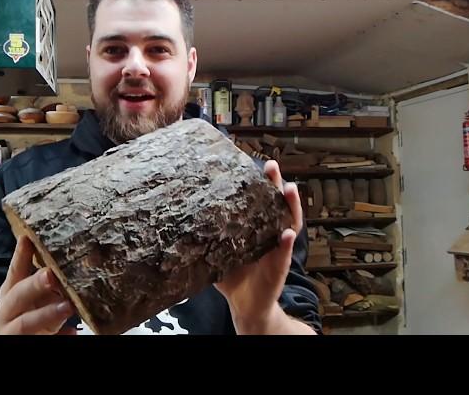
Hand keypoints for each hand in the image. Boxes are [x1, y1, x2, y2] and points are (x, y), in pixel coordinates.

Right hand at [0, 236, 75, 334]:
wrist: (10, 339)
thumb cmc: (27, 311)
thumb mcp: (28, 293)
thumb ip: (43, 277)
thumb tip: (68, 253)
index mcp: (9, 293)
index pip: (14, 271)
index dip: (20, 255)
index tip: (27, 238)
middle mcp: (7, 311)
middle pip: (18, 296)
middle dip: (34, 285)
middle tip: (50, 275)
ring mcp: (13, 331)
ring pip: (26, 324)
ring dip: (47, 314)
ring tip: (68, 307)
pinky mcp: (25, 343)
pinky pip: (43, 341)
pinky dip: (59, 337)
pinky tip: (73, 332)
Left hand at [215, 160, 309, 333]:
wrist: (246, 307)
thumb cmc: (232, 278)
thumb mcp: (216, 254)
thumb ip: (204, 238)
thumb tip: (178, 219)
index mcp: (256, 228)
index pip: (259, 200)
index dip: (259, 182)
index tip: (253, 162)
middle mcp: (270, 234)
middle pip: (276, 205)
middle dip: (276, 184)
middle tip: (272, 166)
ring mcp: (277, 250)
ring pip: (288, 224)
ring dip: (290, 207)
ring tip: (289, 190)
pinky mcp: (279, 269)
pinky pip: (283, 255)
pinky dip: (285, 244)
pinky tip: (285, 233)